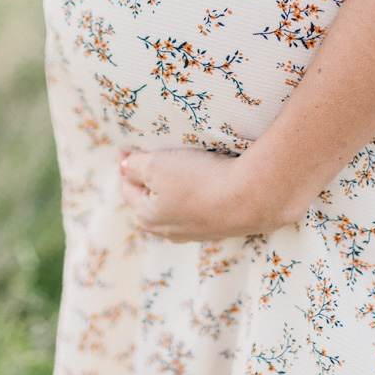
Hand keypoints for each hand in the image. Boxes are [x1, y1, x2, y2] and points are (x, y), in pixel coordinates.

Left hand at [118, 140, 304, 241]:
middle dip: (148, 177)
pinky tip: (205, 179)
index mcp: (147, 216)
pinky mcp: (219, 226)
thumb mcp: (156, 165)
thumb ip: (134, 165)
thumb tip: (124, 166)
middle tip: (150, 154)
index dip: (125, 162)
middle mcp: (168, 230)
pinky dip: (196, 192)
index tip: (127, 143)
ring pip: (176, 204)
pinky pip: (200, 205)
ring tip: (179, 165)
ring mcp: (196, 231)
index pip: (127, 186)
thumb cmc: (198, 179)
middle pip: (150, 198)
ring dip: (174, 185)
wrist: (249, 197)